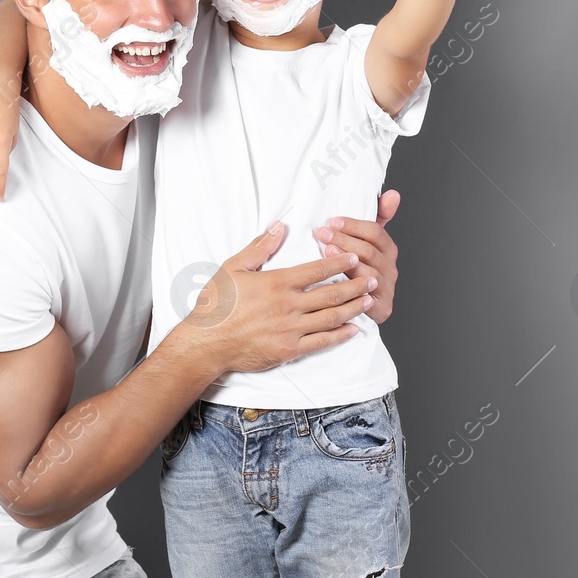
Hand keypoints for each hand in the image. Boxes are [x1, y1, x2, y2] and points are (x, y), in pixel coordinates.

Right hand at [193, 223, 376, 373]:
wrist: (205, 343)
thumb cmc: (216, 304)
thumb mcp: (233, 267)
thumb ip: (260, 246)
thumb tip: (280, 226)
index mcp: (277, 283)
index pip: (317, 270)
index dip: (339, 263)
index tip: (354, 258)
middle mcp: (288, 306)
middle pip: (331, 293)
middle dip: (355, 285)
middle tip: (372, 278)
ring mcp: (290, 330)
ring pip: (331, 317)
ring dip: (353, 308)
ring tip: (368, 299)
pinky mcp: (288, 350)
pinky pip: (321, 342)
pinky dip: (340, 335)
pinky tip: (353, 330)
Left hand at [314, 189, 400, 322]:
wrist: (365, 307)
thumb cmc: (361, 268)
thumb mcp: (369, 242)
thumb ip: (379, 217)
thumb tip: (393, 194)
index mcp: (388, 249)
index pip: (375, 232)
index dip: (354, 225)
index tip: (333, 221)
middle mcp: (390, 268)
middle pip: (368, 251)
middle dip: (344, 240)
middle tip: (322, 233)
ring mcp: (386, 288)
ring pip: (366, 272)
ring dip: (345, 261)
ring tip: (325, 252)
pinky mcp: (381, 308)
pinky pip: (365, 298)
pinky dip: (350, 289)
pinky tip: (334, 282)